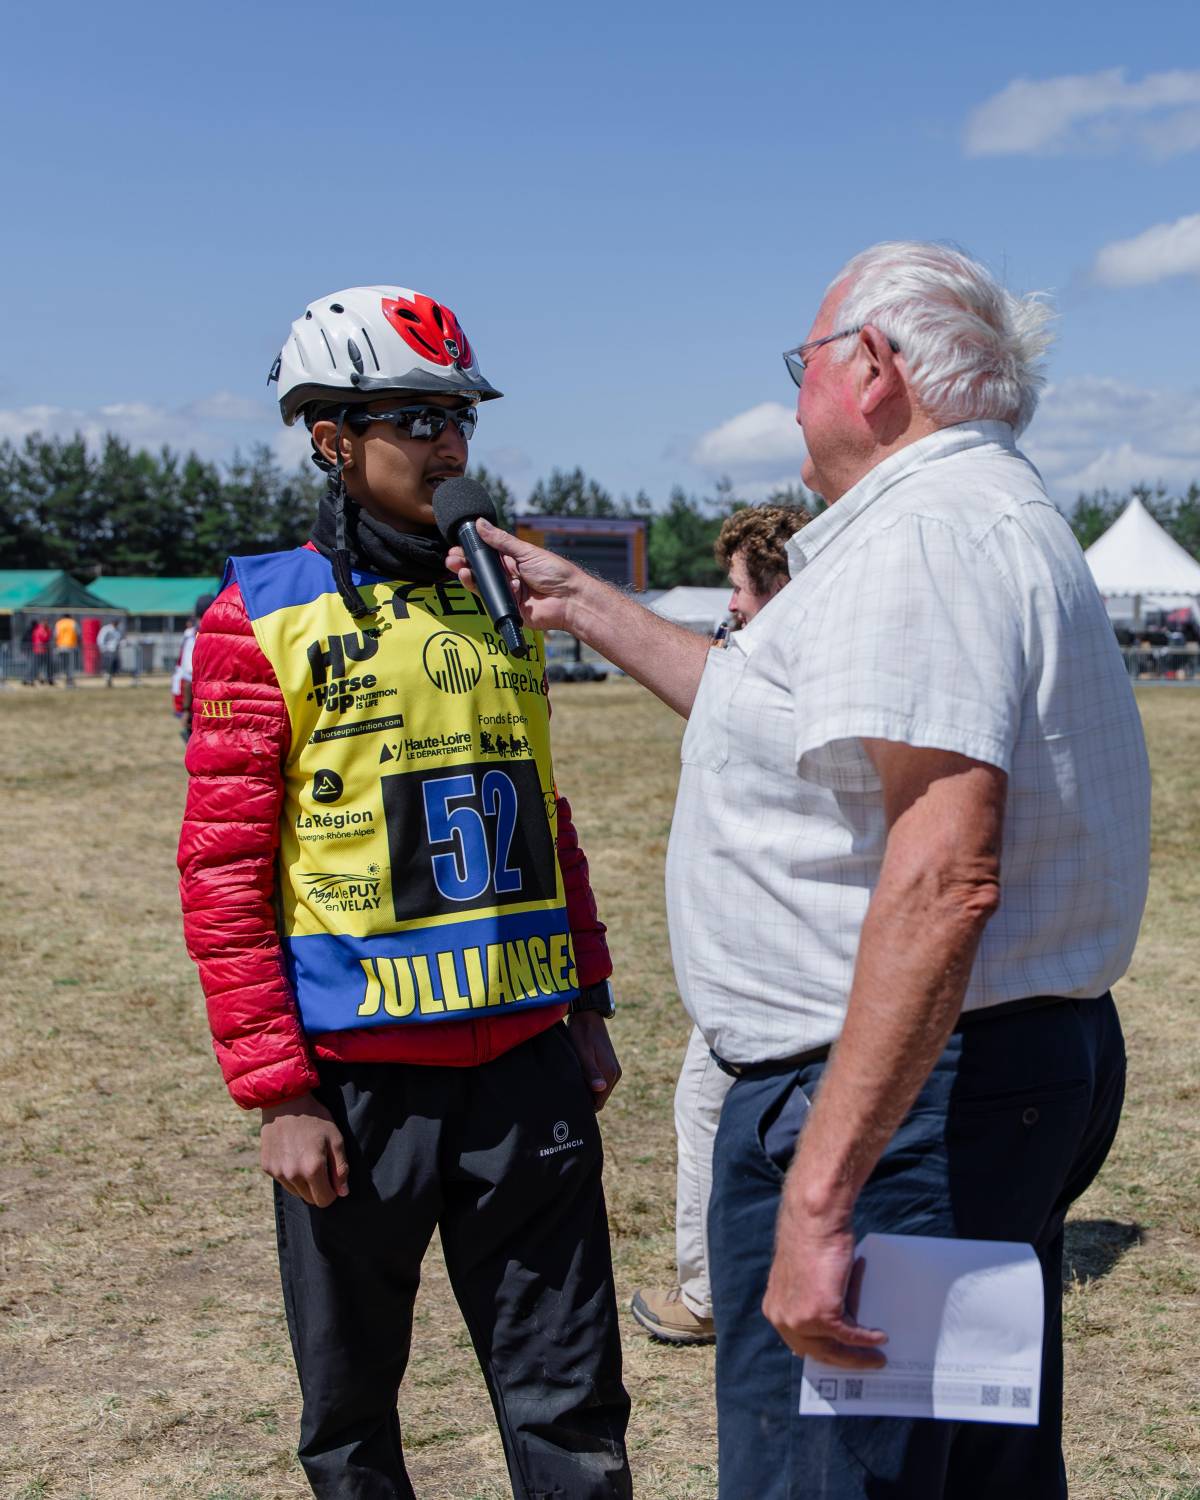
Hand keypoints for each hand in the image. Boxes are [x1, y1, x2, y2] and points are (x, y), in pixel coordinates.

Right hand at [259, 1093, 349, 1207]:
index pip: (324, 1200)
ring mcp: (278, 1172)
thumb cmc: (315, 1118)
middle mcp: (293, 1175)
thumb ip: (341, 1168)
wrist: (284, 1102)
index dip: (332, 1192)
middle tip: (320, 1166)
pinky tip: (292, 1154)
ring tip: (305, 1158)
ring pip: (296, 1192)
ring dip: (303, 1183)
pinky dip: (289, 1174)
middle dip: (318, 1188)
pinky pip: (283, 1181)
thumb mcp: (336, 1138)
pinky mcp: (267, 1167)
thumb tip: (342, 1193)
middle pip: (310, 1199)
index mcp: (313, 1169)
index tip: (333, 1179)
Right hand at [445, 518, 592, 634]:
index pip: (488, 553)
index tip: (458, 545)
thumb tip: (480, 524)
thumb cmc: (555, 573)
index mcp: (514, 559)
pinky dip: (481, 589)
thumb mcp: (526, 551)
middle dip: (464, 563)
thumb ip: (501, 540)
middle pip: (481, 569)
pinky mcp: (507, 608)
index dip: (472, 550)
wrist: (569, 599)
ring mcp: (507, 592)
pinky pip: (489, 599)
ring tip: (458, 567)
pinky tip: (477, 580)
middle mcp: (509, 575)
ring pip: (482, 584)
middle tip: (451, 558)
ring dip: (468, 575)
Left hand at [566, 1012, 621, 1111]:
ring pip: (599, 1090)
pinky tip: (578, 1074)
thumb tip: (600, 1089)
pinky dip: (589, 1081)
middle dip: (586, 1098)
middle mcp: (615, 1074)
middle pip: (599, 1098)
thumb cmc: (582, 1034)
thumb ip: (591, 1072)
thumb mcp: (583, 1053)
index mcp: (610, 1074)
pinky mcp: (609, 1064)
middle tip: (568, 1093)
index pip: (599, 1103)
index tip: (571, 1103)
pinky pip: (599, 1081)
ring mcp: (613, 1069)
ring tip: (572, 1082)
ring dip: (587, 1089)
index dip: (585, 1106)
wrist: (588, 1015)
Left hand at [761, 1204, 886, 1367]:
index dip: (822, 1352)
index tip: (840, 1359)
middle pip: (818, 1352)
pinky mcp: (821, 1316)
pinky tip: (880, 1337)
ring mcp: (801, 1320)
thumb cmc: (811, 1239)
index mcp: (775, 1308)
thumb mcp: (804, 1277)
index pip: (800, 1342)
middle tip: (864, 1363)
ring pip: (835, 1349)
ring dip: (859, 1356)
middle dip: (844, 1360)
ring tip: (877, 1357)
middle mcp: (783, 1318)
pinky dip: (868, 1338)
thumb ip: (810, 1298)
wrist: (814, 1220)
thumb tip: (839, 1318)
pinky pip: (851, 1335)